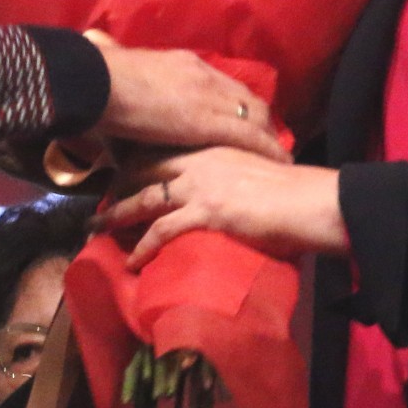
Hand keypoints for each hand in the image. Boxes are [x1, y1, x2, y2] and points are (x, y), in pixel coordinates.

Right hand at [94, 44, 284, 160]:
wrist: (97, 83)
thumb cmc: (98, 79)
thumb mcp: (118, 67)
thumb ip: (121, 68)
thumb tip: (102, 53)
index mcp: (183, 63)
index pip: (222, 82)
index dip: (236, 100)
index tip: (244, 114)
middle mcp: (203, 76)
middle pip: (245, 96)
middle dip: (259, 117)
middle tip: (268, 136)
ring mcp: (209, 97)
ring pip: (254, 114)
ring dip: (267, 133)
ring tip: (277, 151)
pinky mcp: (208, 122)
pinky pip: (248, 135)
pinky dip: (266, 147)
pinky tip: (278, 158)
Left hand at [98, 150, 346, 265]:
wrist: (308, 201)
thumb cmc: (293, 190)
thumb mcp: (257, 167)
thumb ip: (234, 171)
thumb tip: (227, 188)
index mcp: (214, 146)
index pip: (165, 147)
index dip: (138, 158)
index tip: (120, 170)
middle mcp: (200, 160)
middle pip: (145, 167)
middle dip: (118, 183)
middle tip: (100, 199)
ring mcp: (200, 186)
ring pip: (145, 198)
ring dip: (118, 214)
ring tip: (98, 228)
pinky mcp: (205, 212)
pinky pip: (162, 231)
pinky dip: (142, 247)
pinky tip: (131, 261)